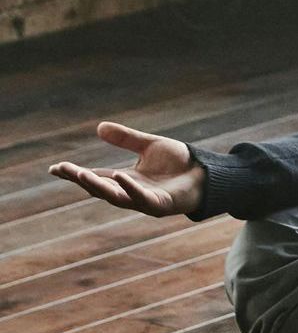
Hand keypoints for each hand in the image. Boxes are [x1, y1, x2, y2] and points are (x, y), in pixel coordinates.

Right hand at [48, 122, 205, 217]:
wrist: (208, 173)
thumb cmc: (180, 162)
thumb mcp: (149, 146)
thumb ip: (126, 139)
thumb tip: (99, 128)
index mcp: (126, 180)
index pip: (95, 177)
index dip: (75, 174)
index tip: (54, 169)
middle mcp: (132, 192)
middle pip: (100, 189)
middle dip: (80, 180)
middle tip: (63, 170)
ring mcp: (145, 201)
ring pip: (116, 197)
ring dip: (98, 187)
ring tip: (80, 174)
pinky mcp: (161, 205)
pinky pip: (142, 198)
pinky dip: (130, 188)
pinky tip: (120, 176)